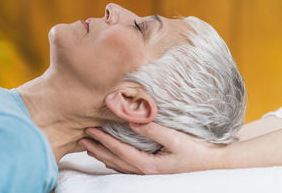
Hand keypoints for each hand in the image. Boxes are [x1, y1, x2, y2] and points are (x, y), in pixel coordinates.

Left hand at [78, 123, 223, 173]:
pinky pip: (127, 167)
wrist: (214, 164)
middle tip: (81, 138)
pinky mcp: (153, 170)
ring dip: (102, 155)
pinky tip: (110, 157)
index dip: (103, 140)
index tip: (89, 130)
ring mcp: (148, 173)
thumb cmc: (197, 152)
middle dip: (96, 148)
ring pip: (118, 165)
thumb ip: (153, 131)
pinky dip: (114, 161)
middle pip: (114, 160)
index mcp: (148, 165)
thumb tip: (132, 122)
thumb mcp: (176, 139)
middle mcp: (145, 171)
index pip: (118, 150)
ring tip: (89, 147)